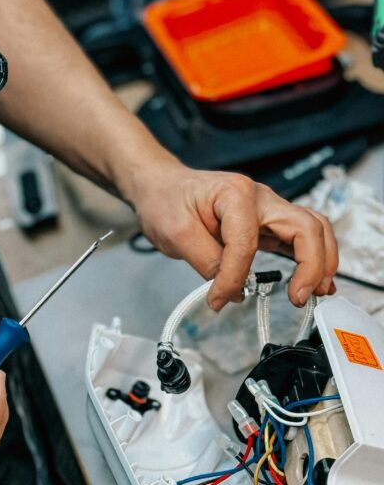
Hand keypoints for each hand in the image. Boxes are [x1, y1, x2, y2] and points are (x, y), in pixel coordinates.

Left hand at [130, 162, 337, 309]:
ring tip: (317, 292)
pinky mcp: (268, 224)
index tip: (217, 298)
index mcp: (236, 194)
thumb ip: (207, 262)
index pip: (246, 243)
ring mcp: (268, 210)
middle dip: (311, 265)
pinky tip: (316, 282)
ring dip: (322, 261)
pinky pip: (301, 238)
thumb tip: (232, 290)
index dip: (234, 277)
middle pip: (305, 227)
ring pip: (313, 230)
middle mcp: (261, 198)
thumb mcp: (175, 233)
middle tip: (299, 297)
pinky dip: (314, 259)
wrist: (162, 186)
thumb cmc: (167, 200)